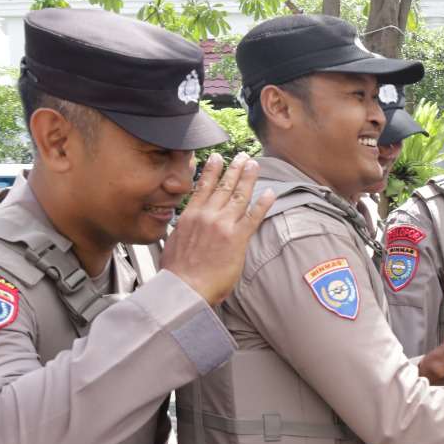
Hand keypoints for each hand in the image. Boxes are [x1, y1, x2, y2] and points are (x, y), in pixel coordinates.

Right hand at [160, 153, 273, 305]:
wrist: (184, 287)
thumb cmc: (177, 272)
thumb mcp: (173, 243)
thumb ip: (182, 231)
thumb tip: (182, 229)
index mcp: (190, 215)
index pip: (202, 187)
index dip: (211, 170)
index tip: (217, 157)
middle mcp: (207, 215)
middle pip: (224, 186)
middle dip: (235, 169)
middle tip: (243, 157)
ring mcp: (223, 225)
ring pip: (239, 196)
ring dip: (249, 178)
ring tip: (255, 165)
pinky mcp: (237, 238)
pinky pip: (254, 217)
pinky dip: (263, 203)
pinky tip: (270, 193)